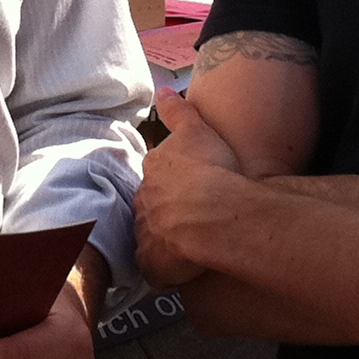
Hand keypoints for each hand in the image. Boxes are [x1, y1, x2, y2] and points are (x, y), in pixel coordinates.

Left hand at [135, 92, 257, 285]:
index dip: (173, 181)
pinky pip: (153, 267)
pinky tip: (179, 269)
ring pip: (152, 234)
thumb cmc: (212, 169)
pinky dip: (163, 268)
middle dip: (165, 210)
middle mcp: (143, 200)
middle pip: (151, 205)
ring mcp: (145, 232)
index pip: (157, 175)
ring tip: (188, 243)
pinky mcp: (151, 262)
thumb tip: (162, 90)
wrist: (215, 213)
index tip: (188, 187)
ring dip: (164, 238)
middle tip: (191, 215)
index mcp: (154, 170)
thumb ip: (178, 110)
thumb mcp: (198, 129)